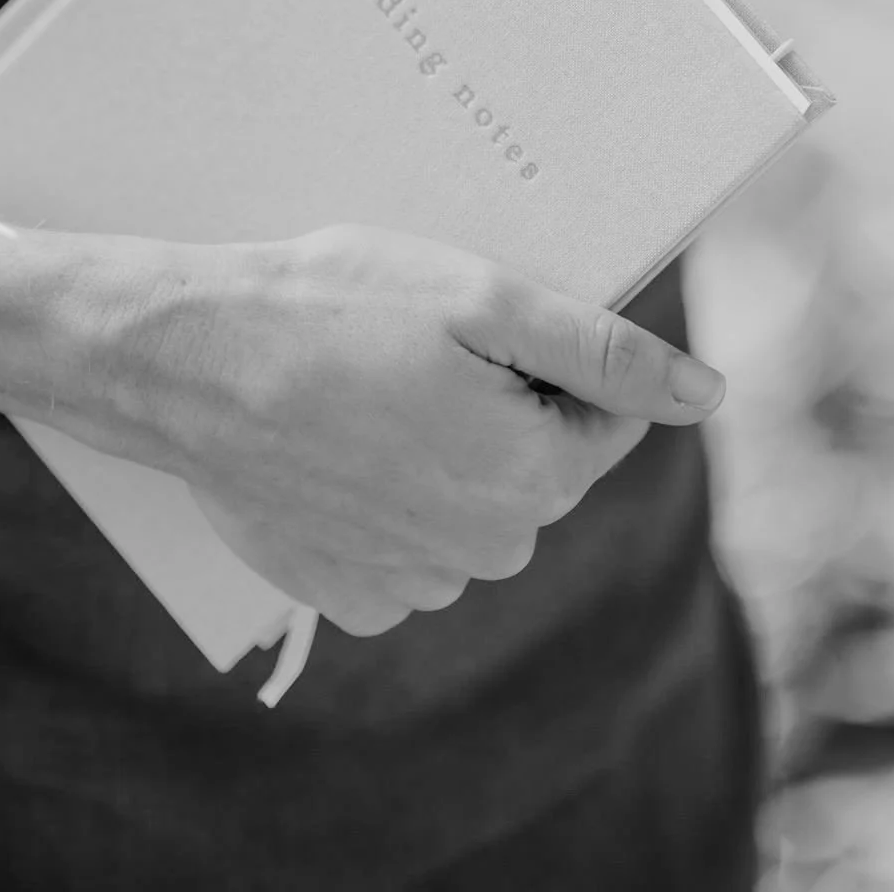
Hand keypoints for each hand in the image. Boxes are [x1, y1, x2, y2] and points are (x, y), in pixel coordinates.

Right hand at [69, 224, 723, 639]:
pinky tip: (334, 445)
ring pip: (470, 507)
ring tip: (363, 389)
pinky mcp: (347, 594)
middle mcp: (486, 552)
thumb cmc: (334, 308)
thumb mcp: (482, 299)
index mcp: (534, 479)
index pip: (601, 418)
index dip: (544, 358)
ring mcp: (411, 584)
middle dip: (497, 405)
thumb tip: (707, 395)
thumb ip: (604, 352)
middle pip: (535, 466)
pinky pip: (403, 545)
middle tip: (411, 347)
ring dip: (439, 451)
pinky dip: (382, 497)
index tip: (473, 325)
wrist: (187, 361)